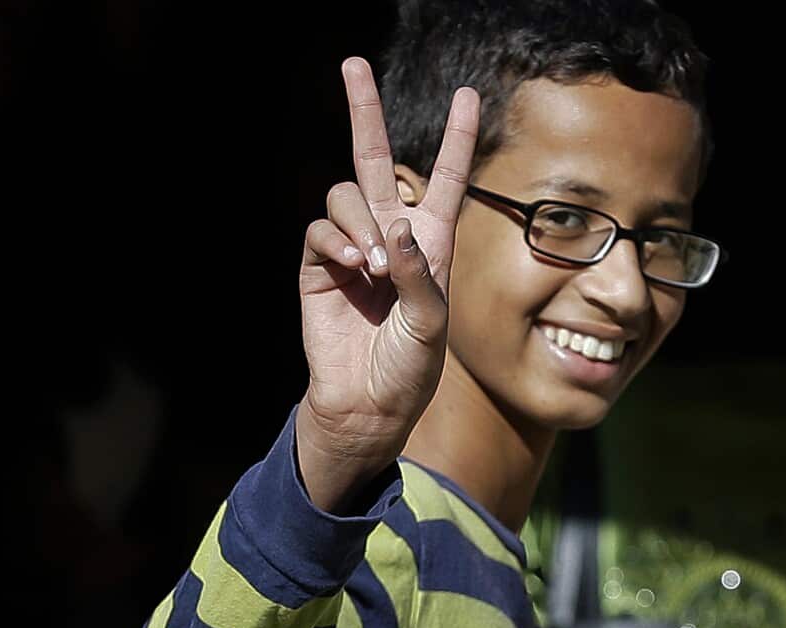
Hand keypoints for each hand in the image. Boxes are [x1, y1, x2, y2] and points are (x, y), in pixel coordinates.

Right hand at [296, 57, 479, 510]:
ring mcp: (352, 248)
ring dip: (359, 221)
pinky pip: (320, 229)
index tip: (467, 95)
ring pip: (345, 195)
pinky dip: (336, 242)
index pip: (444, 178)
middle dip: (364, 111)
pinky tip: (352, 269)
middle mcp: (391, 235)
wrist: (368, 404)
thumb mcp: (432, 323)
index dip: (455, 138)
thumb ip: (417, 274)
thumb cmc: (411, 368)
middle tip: (352, 64)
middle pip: (374, 158)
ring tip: (371, 266)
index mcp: (431, 243)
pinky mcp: (318, 266)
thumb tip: (391, 227)